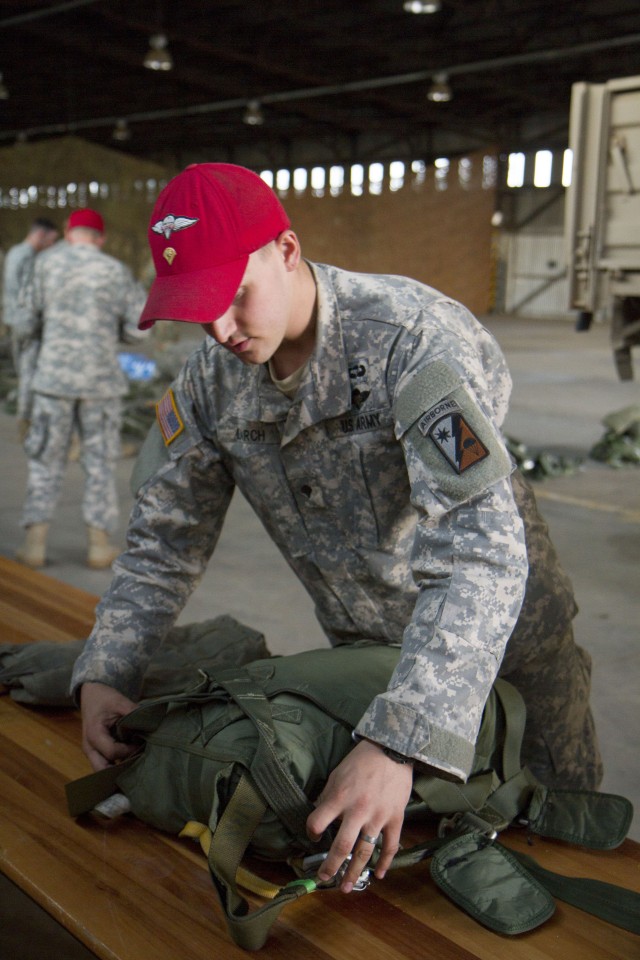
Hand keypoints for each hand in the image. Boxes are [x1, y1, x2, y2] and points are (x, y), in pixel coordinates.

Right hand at [80, 681, 137, 770]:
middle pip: (101, 770)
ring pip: (102, 769)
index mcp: (94, 735)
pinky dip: (115, 763)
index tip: (140, 744)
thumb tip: (151, 723)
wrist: (90, 694)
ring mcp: (90, 751)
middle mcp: (89, 747)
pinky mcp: (95, 751)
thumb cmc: (104, 698)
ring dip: (118, 768)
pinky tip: (128, 757)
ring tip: (134, 759)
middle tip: (136, 761)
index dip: (128, 750)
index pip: (112, 752)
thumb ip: (133, 712)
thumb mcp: (119, 701)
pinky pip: (104, 763)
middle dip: (120, 770)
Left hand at [306, 739, 412, 892]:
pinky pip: (390, 846)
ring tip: (346, 887)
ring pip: (365, 852)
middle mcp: (357, 810)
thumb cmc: (362, 760)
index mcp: (340, 798)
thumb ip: (328, 796)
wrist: (392, 750)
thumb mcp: (337, 774)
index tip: (312, 835)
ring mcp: (378, 817)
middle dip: (330, 866)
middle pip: (341, 846)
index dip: (311, 832)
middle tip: (323, 878)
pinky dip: (386, 862)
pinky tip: (380, 875)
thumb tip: (319, 813)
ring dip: (354, 872)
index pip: (317, 823)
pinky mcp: (395, 818)